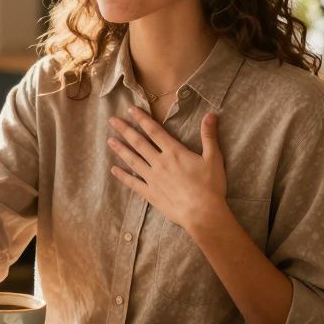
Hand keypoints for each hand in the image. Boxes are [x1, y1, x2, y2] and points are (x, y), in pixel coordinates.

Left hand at [107, 107, 226, 232]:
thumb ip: (209, 136)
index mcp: (174, 152)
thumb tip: (211, 114)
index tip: (130, 109)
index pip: (154, 131)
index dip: (141, 119)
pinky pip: (133, 183)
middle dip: (125, 130)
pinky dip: (123, 176)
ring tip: (109, 141)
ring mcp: (153, 178)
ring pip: (133, 160)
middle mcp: (159, 162)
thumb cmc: (210, 186)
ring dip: (121, 149)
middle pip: (139, 143)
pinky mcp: (150, 194)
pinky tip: (114, 170)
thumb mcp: (214, 158)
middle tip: (112, 120)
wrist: (202, 213)